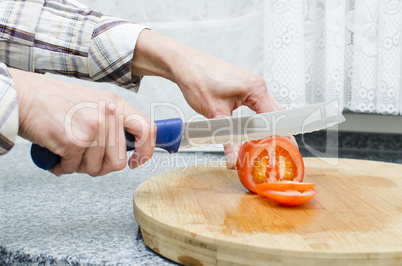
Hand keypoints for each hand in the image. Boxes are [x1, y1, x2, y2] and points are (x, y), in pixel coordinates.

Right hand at [9, 68, 155, 175]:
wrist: (24, 96)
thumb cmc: (56, 101)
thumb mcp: (94, 102)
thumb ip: (112, 122)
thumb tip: (125, 150)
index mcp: (116, 103)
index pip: (147, 129)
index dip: (145, 151)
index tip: (135, 162)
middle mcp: (109, 113)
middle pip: (118, 161)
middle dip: (101, 167)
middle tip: (85, 160)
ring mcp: (93, 126)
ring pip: (96, 168)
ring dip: (79, 167)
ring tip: (67, 153)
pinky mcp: (75, 140)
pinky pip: (73, 168)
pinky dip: (63, 167)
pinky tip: (56, 155)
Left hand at [131, 30, 295, 168]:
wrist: (184, 65)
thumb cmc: (197, 78)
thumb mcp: (214, 113)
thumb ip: (227, 138)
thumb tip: (234, 158)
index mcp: (255, 88)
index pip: (274, 119)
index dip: (277, 138)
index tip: (276, 153)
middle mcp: (257, 86)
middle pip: (276, 116)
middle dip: (275, 135)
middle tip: (274, 154)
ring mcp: (252, 87)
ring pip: (267, 113)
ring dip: (266, 128)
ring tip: (264, 147)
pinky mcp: (244, 90)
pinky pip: (257, 108)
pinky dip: (257, 122)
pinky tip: (253, 133)